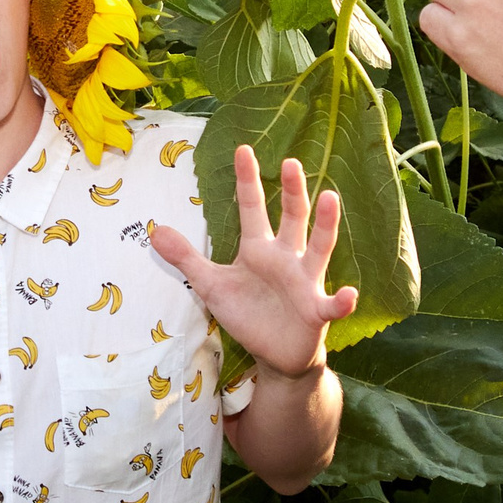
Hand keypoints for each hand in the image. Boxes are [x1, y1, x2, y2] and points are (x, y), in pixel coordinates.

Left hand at [149, 147, 356, 378]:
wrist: (276, 354)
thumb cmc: (248, 313)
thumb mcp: (211, 285)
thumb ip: (187, 258)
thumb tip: (154, 231)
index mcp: (259, 248)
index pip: (252, 207)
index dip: (247, 180)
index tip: (244, 149)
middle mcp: (286, 257)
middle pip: (292, 218)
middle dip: (292, 191)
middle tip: (291, 162)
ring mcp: (305, 282)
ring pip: (318, 248)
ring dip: (325, 225)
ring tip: (330, 199)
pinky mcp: (316, 310)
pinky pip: (331, 304)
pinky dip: (342, 300)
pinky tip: (349, 294)